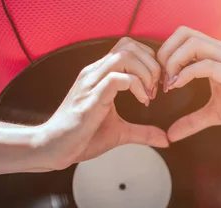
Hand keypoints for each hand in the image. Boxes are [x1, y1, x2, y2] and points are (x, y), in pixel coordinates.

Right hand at [36, 37, 166, 169]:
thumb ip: (143, 133)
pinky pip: (117, 78)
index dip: (149, 61)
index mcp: (100, 75)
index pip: (128, 47)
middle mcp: (95, 73)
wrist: (55, 148)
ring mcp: (91, 83)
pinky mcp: (91, 98)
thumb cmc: (82, 137)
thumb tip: (165, 139)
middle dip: (151, 64)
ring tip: (149, 94)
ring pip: (124, 56)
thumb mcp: (120, 133)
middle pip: (129, 45)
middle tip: (156, 88)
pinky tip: (141, 100)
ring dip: (145, 73)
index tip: (156, 84)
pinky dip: (136, 86)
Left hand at [156, 27, 220, 141]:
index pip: (182, 37)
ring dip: (173, 62)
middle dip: (164, 54)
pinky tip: (178, 86)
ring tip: (169, 84)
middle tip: (162, 79)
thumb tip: (171, 135)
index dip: (165, 54)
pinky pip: (205, 65)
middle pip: (183, 33)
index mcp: (215, 54)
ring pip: (192, 43)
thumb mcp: (215, 114)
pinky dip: (186, 74)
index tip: (162, 80)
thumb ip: (192, 121)